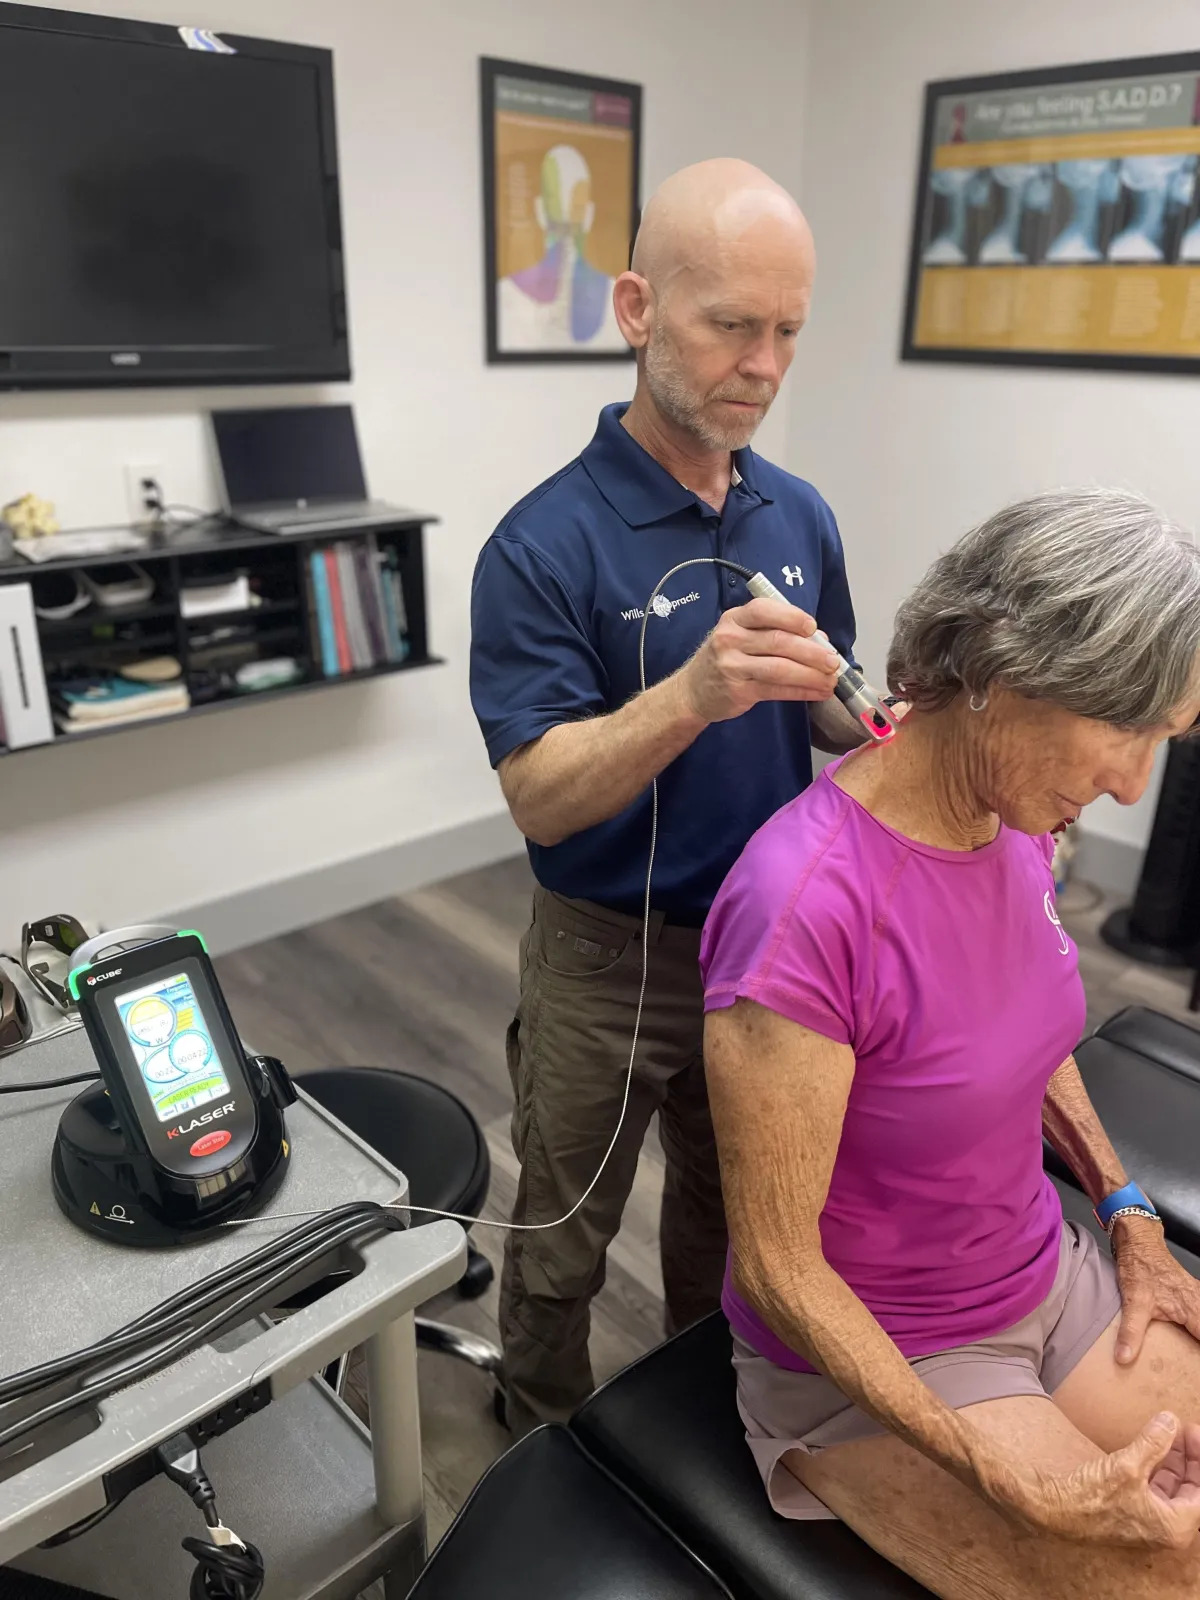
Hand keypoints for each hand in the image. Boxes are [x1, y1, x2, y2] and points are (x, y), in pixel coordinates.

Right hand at [679, 598, 840, 723]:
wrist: (693, 691)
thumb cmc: (726, 658)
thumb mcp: (743, 636)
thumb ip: (777, 632)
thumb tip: (820, 640)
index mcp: (735, 619)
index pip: (763, 611)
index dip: (791, 617)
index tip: (813, 627)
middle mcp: (730, 639)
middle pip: (777, 642)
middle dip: (811, 652)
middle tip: (833, 661)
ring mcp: (732, 666)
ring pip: (779, 668)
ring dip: (810, 675)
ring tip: (830, 680)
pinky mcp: (738, 691)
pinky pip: (776, 690)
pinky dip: (801, 691)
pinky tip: (816, 692)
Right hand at [983, 1412, 1199, 1547]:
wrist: (1058, 1508)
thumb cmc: (1094, 1497)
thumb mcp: (1128, 1466)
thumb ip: (1154, 1442)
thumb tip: (1171, 1421)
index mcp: (1175, 1526)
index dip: (1199, 1458)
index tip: (1192, 1432)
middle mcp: (1167, 1529)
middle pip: (1192, 1490)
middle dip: (1190, 1459)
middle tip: (1185, 1430)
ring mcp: (1151, 1521)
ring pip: (1175, 1489)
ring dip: (1176, 1461)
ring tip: (1171, 1434)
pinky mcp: (1135, 1512)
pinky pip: (1158, 1489)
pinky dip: (1160, 1467)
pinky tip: (1154, 1448)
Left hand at [1112, 1213, 1199, 1364]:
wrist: (1140, 1241)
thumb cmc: (1140, 1267)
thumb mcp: (1134, 1301)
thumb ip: (1131, 1331)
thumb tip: (1124, 1358)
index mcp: (1194, 1311)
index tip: (1196, 1376)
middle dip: (1198, 1354)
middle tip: (1192, 1375)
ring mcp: (1198, 1298)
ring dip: (1198, 1340)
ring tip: (1191, 1362)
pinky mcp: (1192, 1295)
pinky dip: (1197, 1329)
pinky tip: (1191, 1338)